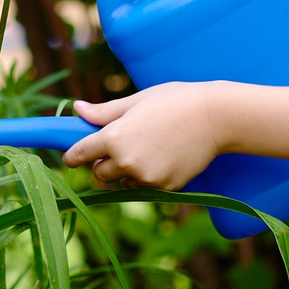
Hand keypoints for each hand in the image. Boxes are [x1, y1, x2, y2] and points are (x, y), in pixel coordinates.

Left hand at [64, 83, 226, 189]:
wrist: (216, 117)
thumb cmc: (175, 101)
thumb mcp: (137, 101)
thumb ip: (104, 112)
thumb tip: (76, 109)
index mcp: (114, 137)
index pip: (79, 154)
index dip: (72, 156)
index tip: (71, 157)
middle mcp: (126, 161)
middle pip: (99, 174)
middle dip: (104, 163)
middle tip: (120, 147)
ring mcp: (146, 177)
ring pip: (124, 181)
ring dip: (127, 171)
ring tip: (149, 148)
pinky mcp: (164, 187)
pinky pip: (147, 186)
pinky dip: (150, 176)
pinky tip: (166, 156)